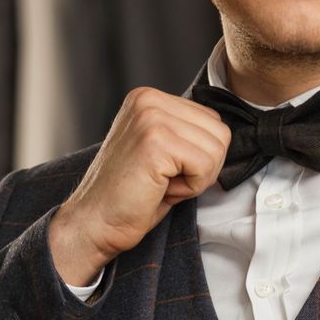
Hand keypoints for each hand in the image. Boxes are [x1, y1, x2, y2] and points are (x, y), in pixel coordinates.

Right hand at [47, 86, 232, 285]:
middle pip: (220, 133)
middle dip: (203, 167)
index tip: (166, 170)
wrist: (96, 222)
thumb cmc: (131, 195)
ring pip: (217, 149)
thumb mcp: (162, 152)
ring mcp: (151, 117)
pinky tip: (161, 189)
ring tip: (161, 184)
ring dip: (196, 178)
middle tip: (165, 181)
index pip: (212, 121)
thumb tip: (223, 133)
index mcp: (149, 97)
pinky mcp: (156, 141)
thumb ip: (186, 133)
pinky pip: (206, 165)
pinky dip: (191, 187)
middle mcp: (148, 99)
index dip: (200, 156)